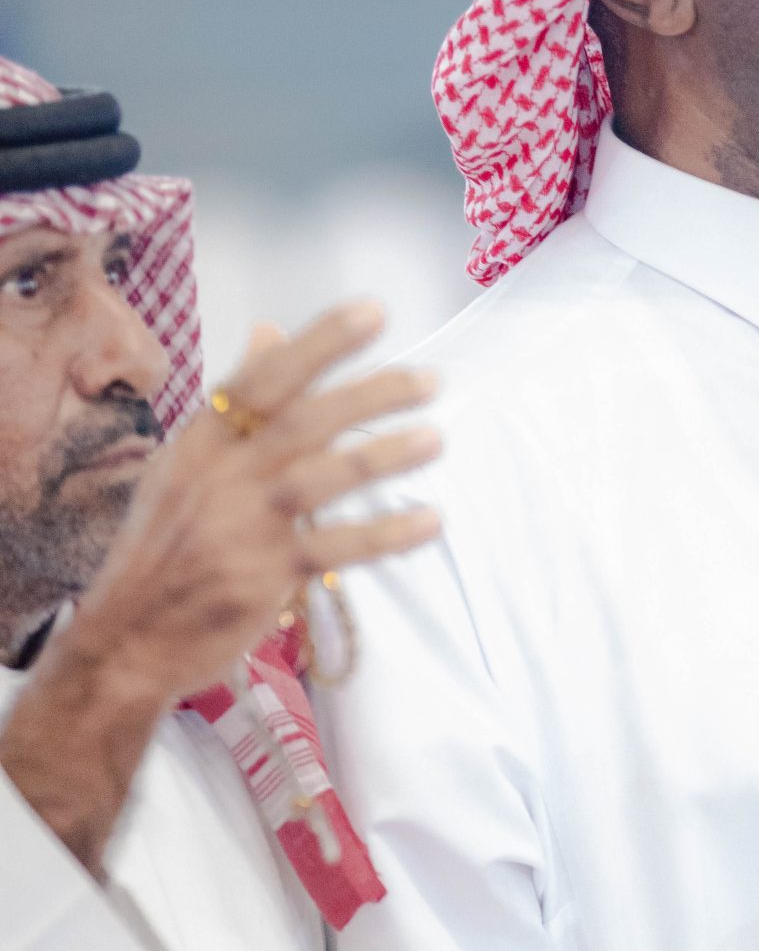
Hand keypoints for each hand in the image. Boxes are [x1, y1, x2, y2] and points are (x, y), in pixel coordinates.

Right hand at [70, 299, 439, 705]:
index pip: (264, 377)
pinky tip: (430, 521)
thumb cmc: (164, 548)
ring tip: (436, 439)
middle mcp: (220, 474)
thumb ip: (235, 403)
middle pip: (304, 420)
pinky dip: (387, 534)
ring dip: (385, 455)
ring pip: (325, 476)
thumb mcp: (184, 465)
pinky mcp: (265, 575)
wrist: (129, 637)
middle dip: (371, 394)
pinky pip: (337, 547)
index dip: (319, 342)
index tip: (373, 313)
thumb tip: (270, 330)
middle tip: (430, 380)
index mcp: (199, 441)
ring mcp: (243, 524)